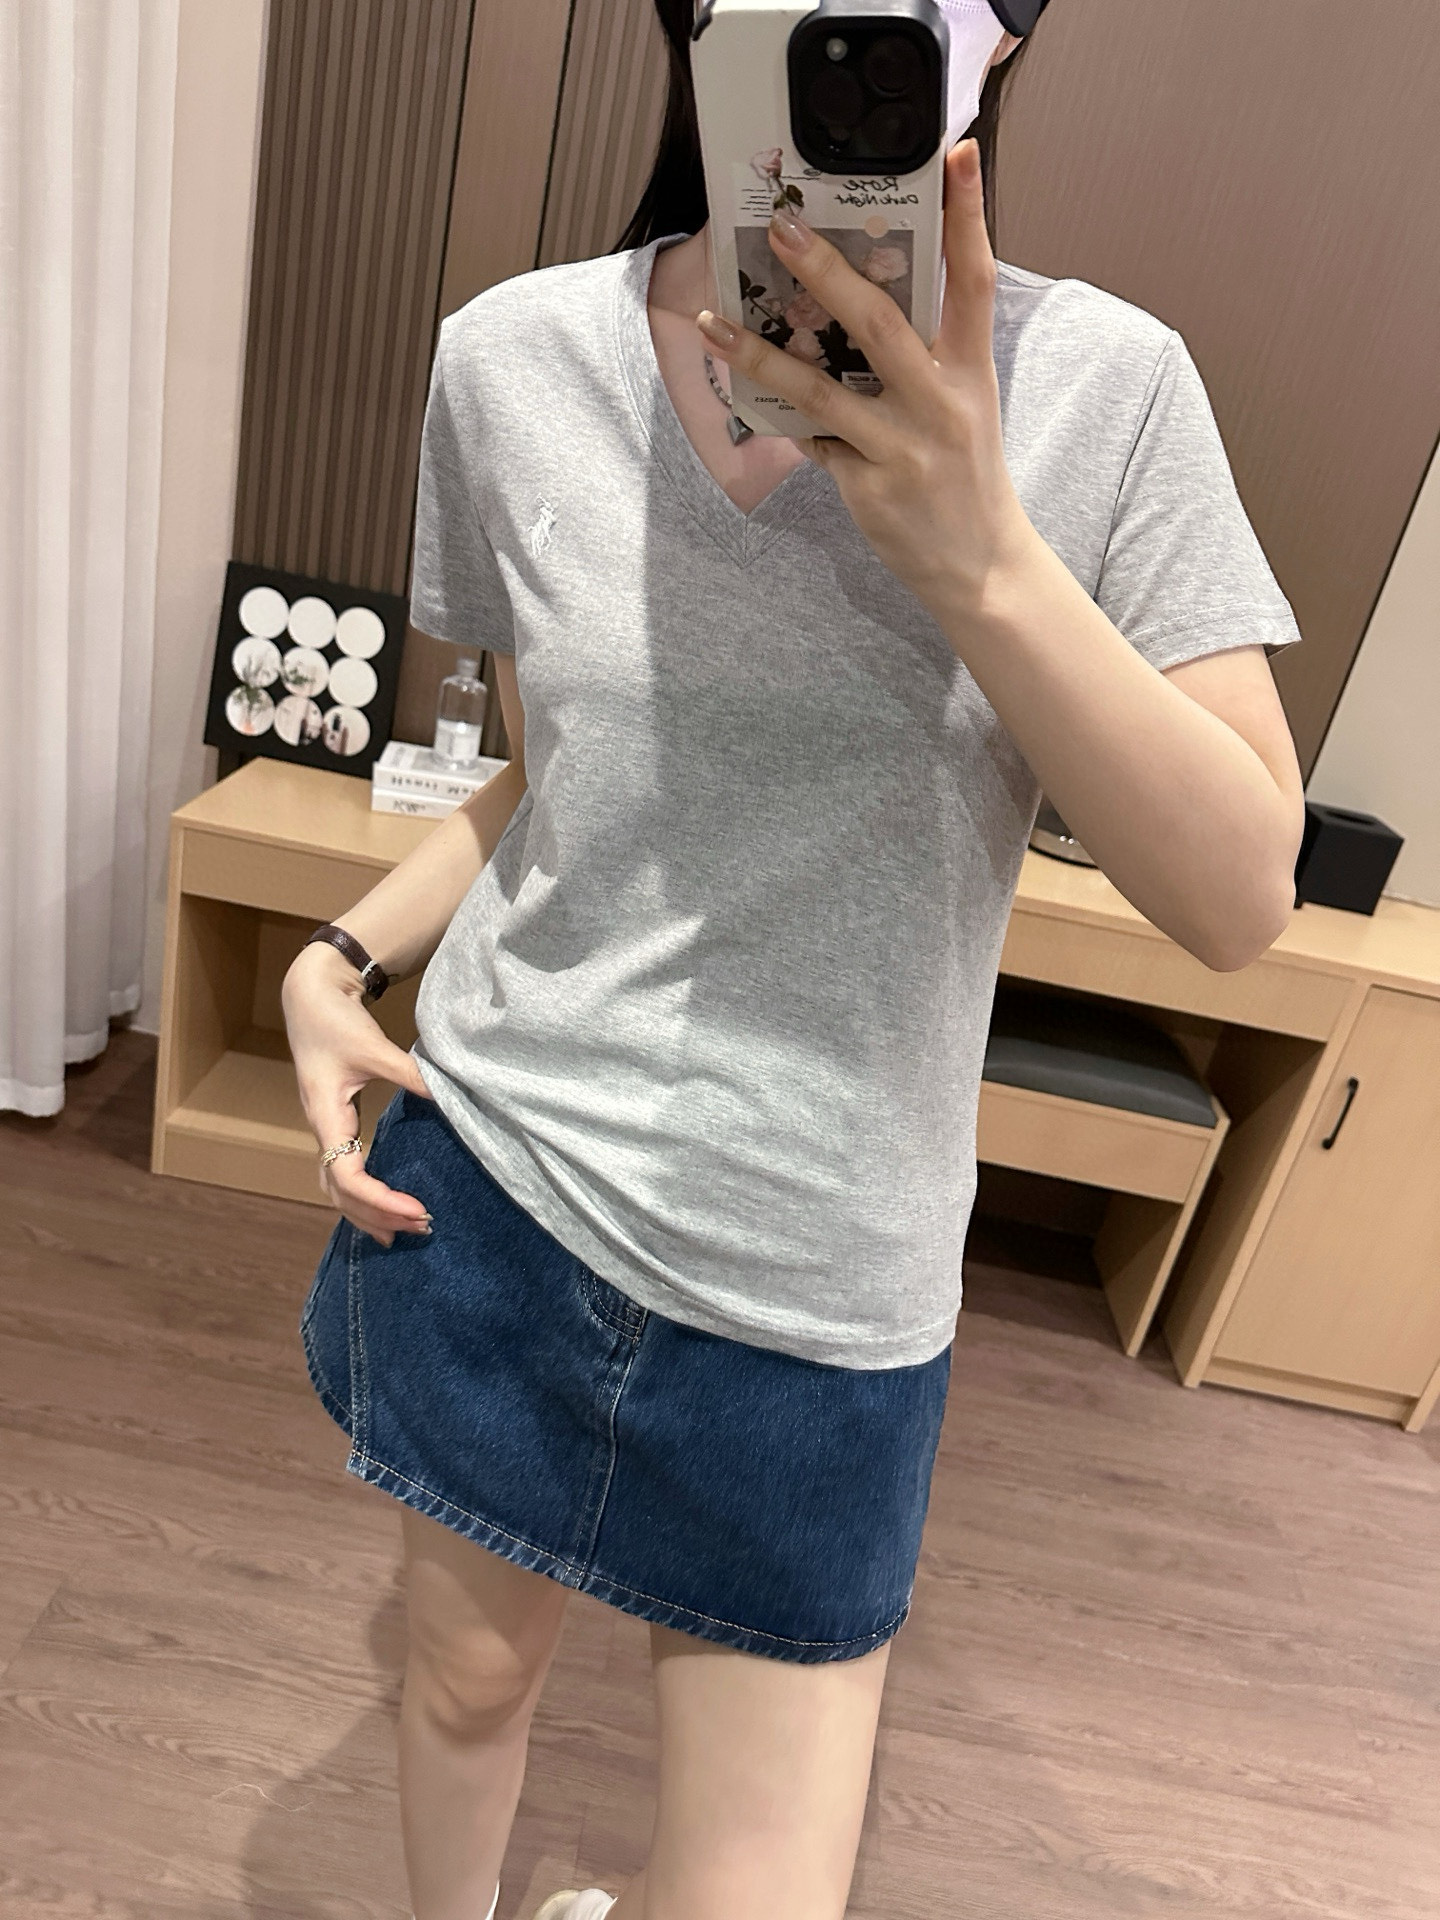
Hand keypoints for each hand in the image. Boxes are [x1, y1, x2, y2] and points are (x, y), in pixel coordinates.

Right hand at [281, 941, 432, 1246]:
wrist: (309, 997)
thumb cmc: (336, 1020)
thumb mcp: (375, 1047)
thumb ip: (411, 1074)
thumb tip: (451, 1096)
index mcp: (325, 1115)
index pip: (346, 1175)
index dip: (378, 1199)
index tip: (416, 1208)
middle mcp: (320, 1128)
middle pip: (339, 1192)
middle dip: (377, 1215)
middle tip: (421, 1228)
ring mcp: (324, 1128)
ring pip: (335, 1187)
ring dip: (367, 1212)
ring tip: (402, 1233)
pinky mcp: (333, 1124)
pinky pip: (340, 1172)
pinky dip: (361, 1197)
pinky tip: (383, 1210)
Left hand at [697, 138, 1036, 629]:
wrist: (980, 566)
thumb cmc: (964, 474)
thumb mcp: (963, 404)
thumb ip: (923, 355)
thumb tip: (851, 302)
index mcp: (970, 370)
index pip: (973, 278)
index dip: (969, 214)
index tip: (958, 154)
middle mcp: (939, 403)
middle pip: (877, 322)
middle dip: (825, 271)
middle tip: (783, 229)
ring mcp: (902, 447)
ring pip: (818, 389)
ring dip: (757, 352)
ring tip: (712, 322)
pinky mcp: (869, 487)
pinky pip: (813, 441)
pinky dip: (790, 422)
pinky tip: (760, 401)